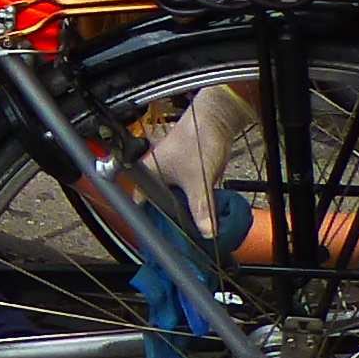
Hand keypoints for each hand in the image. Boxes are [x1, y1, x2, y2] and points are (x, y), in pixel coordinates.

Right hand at [139, 84, 254, 240]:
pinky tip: (205, 212)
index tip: (163, 237)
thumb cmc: (197, 137)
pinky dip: (197, 204)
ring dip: (187, 212)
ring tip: (196, 224)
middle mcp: (158, 175)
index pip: (141, 205)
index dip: (150, 222)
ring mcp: (174, 176)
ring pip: (177, 202)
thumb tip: (206, 231)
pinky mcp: (189, 175)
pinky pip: (191, 196)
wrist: (217, 120)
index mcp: (148, 174)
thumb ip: (201, 208)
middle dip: (173, 221)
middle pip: (161, 207)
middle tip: (184, 235)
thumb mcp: (198, 180)